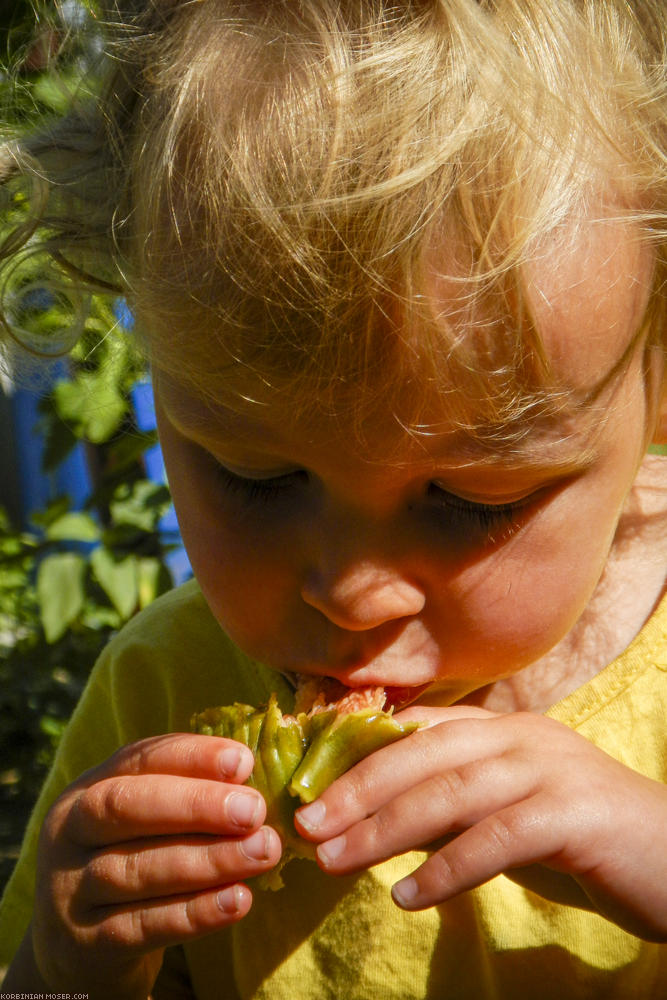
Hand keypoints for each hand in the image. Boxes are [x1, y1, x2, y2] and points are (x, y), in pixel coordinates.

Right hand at [30, 733, 281, 996]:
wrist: (77, 947)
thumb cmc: (132, 859)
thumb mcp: (145, 820)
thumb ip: (187, 792)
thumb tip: (248, 774)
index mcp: (88, 788)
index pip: (137, 759)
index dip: (191, 757)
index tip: (243, 761)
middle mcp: (69, 832)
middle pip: (126, 808)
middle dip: (196, 806)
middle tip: (254, 810)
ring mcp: (70, 890)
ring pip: (137, 870)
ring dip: (208, 860)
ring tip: (261, 852)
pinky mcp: (85, 944)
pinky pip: (142, 927)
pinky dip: (194, 913)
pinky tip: (238, 900)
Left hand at [295, 707, 666, 940]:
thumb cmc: (582, 839)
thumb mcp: (506, 815)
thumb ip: (452, 810)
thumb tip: (377, 826)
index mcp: (501, 730)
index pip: (415, 732)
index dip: (357, 755)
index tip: (307, 786)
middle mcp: (520, 737)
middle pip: (421, 755)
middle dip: (356, 789)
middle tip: (306, 824)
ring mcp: (548, 769)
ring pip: (449, 792)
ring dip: (383, 829)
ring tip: (335, 860)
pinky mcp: (572, 813)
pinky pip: (495, 838)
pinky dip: (445, 869)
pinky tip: (407, 896)